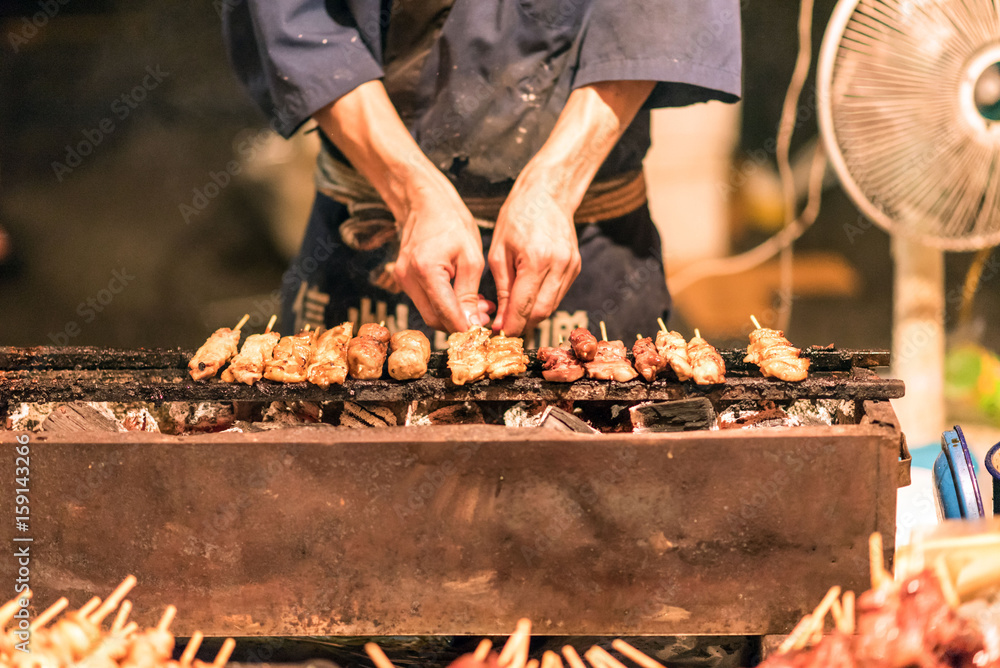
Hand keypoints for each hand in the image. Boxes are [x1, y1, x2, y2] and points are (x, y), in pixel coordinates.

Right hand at [394, 175, 486, 332]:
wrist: (425, 203)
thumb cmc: (451, 222)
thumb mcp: (471, 257)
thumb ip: (470, 293)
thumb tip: (471, 323)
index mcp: (426, 270)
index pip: (445, 313)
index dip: (464, 328)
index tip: (483, 332)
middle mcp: (408, 278)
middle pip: (434, 319)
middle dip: (460, 323)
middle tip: (485, 316)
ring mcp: (402, 279)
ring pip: (429, 312)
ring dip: (453, 315)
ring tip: (478, 304)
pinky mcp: (404, 279)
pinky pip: (425, 301)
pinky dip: (444, 304)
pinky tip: (462, 296)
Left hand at [489, 171, 581, 335]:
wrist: (548, 193)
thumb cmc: (517, 216)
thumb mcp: (498, 251)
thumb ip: (502, 288)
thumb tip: (501, 319)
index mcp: (536, 259)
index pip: (524, 305)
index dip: (511, 324)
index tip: (499, 334)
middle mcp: (558, 265)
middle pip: (542, 312)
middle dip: (523, 325)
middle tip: (505, 329)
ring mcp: (571, 266)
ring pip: (552, 306)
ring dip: (533, 316)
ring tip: (514, 316)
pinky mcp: (576, 266)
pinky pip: (558, 294)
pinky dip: (543, 302)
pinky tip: (529, 300)